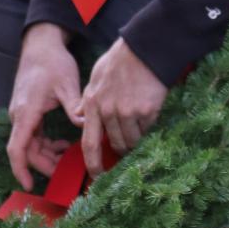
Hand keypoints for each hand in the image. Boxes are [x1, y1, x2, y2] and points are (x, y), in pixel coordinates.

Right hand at [6, 24, 81, 190]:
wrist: (41, 44)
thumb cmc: (52, 62)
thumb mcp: (67, 84)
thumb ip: (75, 108)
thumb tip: (86, 127)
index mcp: (26, 112)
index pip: (17, 148)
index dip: (21, 169)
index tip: (29, 186)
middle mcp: (20, 115)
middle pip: (26, 150)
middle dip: (45, 165)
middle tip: (68, 174)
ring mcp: (22, 114)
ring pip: (30, 144)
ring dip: (47, 155)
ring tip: (69, 159)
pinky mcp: (27, 111)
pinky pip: (33, 135)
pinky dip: (47, 144)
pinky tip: (63, 145)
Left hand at [79, 38, 167, 174]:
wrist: (143, 49)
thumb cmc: (119, 61)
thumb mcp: (95, 77)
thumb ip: (87, 100)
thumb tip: (79, 117)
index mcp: (92, 104)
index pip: (89, 143)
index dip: (93, 165)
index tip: (98, 178)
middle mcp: (107, 111)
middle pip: (116, 144)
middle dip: (122, 148)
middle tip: (129, 142)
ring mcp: (127, 112)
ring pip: (133, 140)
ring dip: (137, 136)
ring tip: (140, 120)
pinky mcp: (146, 111)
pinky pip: (147, 129)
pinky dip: (148, 125)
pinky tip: (148, 109)